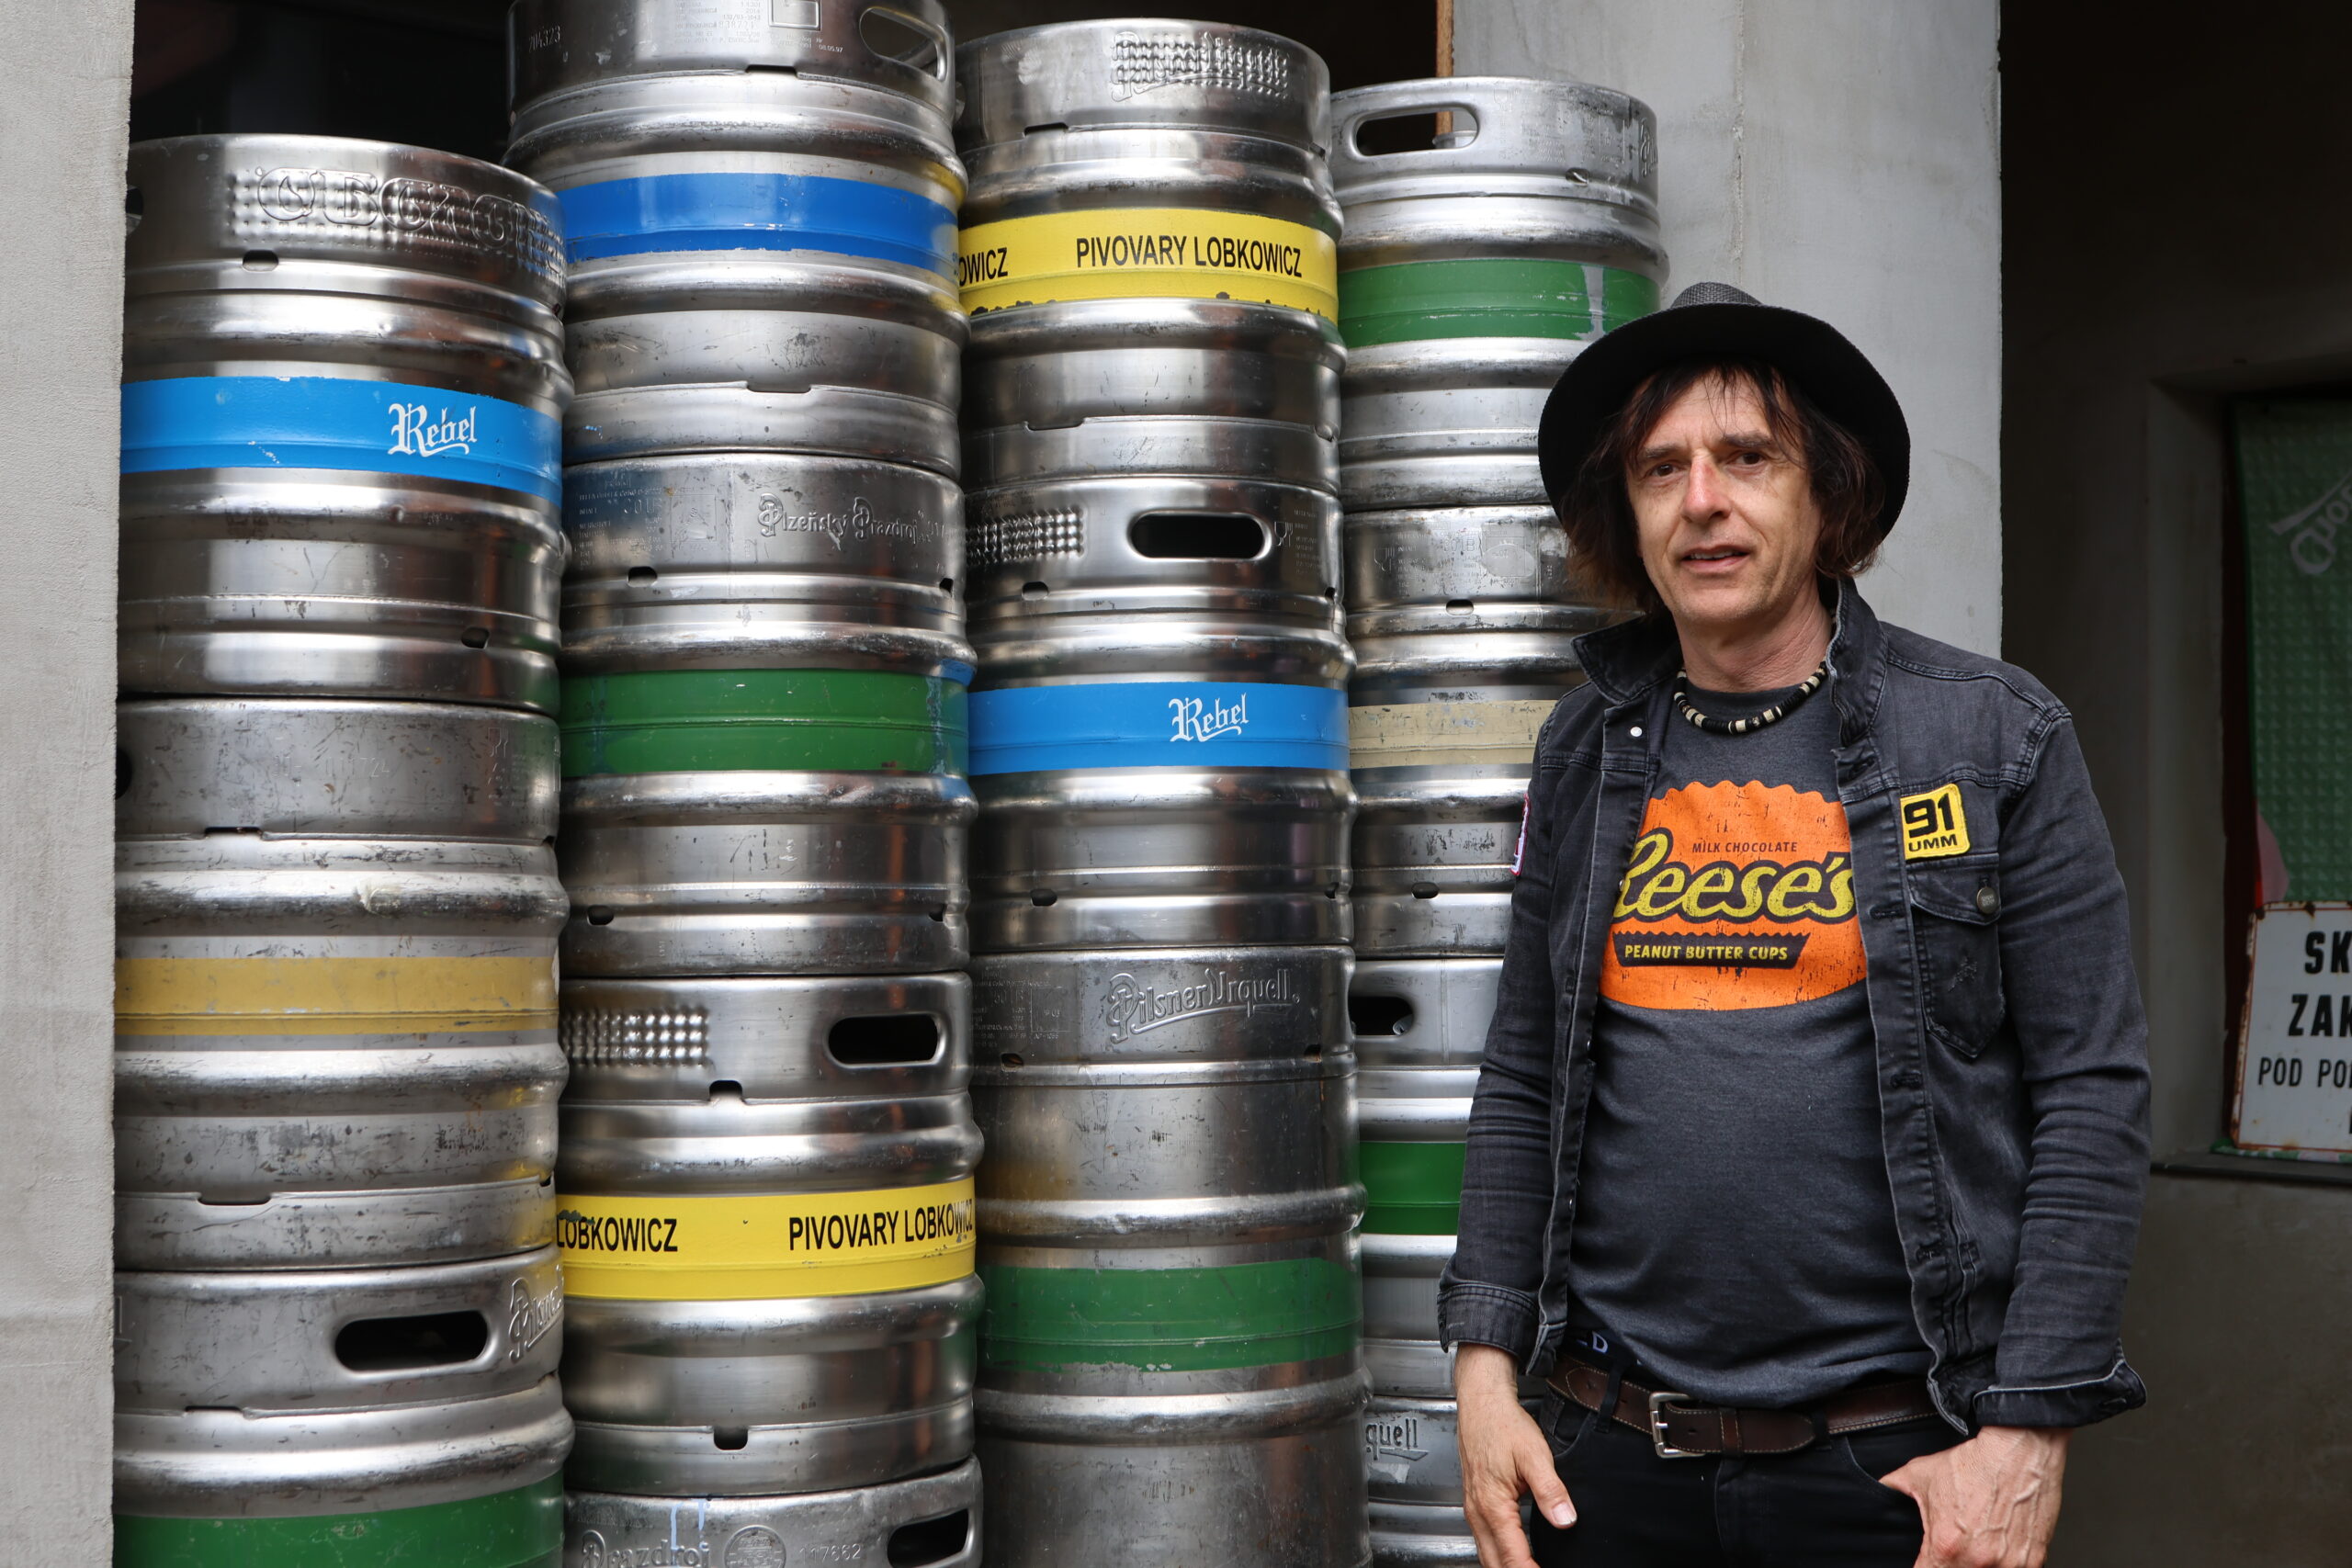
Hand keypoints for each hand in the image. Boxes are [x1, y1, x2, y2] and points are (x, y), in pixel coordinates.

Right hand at [1454, 1343, 1574, 1567]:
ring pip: (1486, 1555)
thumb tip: (1566, 1520)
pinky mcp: (1474, 1503)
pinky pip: (1484, 1541)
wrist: (1482, 1404)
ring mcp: (1473, 1509)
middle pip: (1495, 1564)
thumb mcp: (1534, 1455)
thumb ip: (1551, 1491)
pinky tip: (1513, 1557)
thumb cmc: (1503, 1425)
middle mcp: (1478, 1512)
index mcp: (1493, 1505)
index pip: (1513, 1557)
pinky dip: (1499, 1557)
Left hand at [1882, 1424, 2070, 1567]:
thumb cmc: (1972, 1464)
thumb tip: (1877, 1492)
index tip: (1926, 1561)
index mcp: (1945, 1547)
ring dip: (1978, 1566)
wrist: (2019, 1452)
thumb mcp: (1919, 1475)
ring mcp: (2008, 1565)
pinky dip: (2003, 1565)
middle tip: (1954, 1547)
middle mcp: (1978, 1562)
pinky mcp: (2032, 1562)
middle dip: (1950, 1566)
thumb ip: (1892, 1489)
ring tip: (1977, 1545)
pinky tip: (1997, 1547)